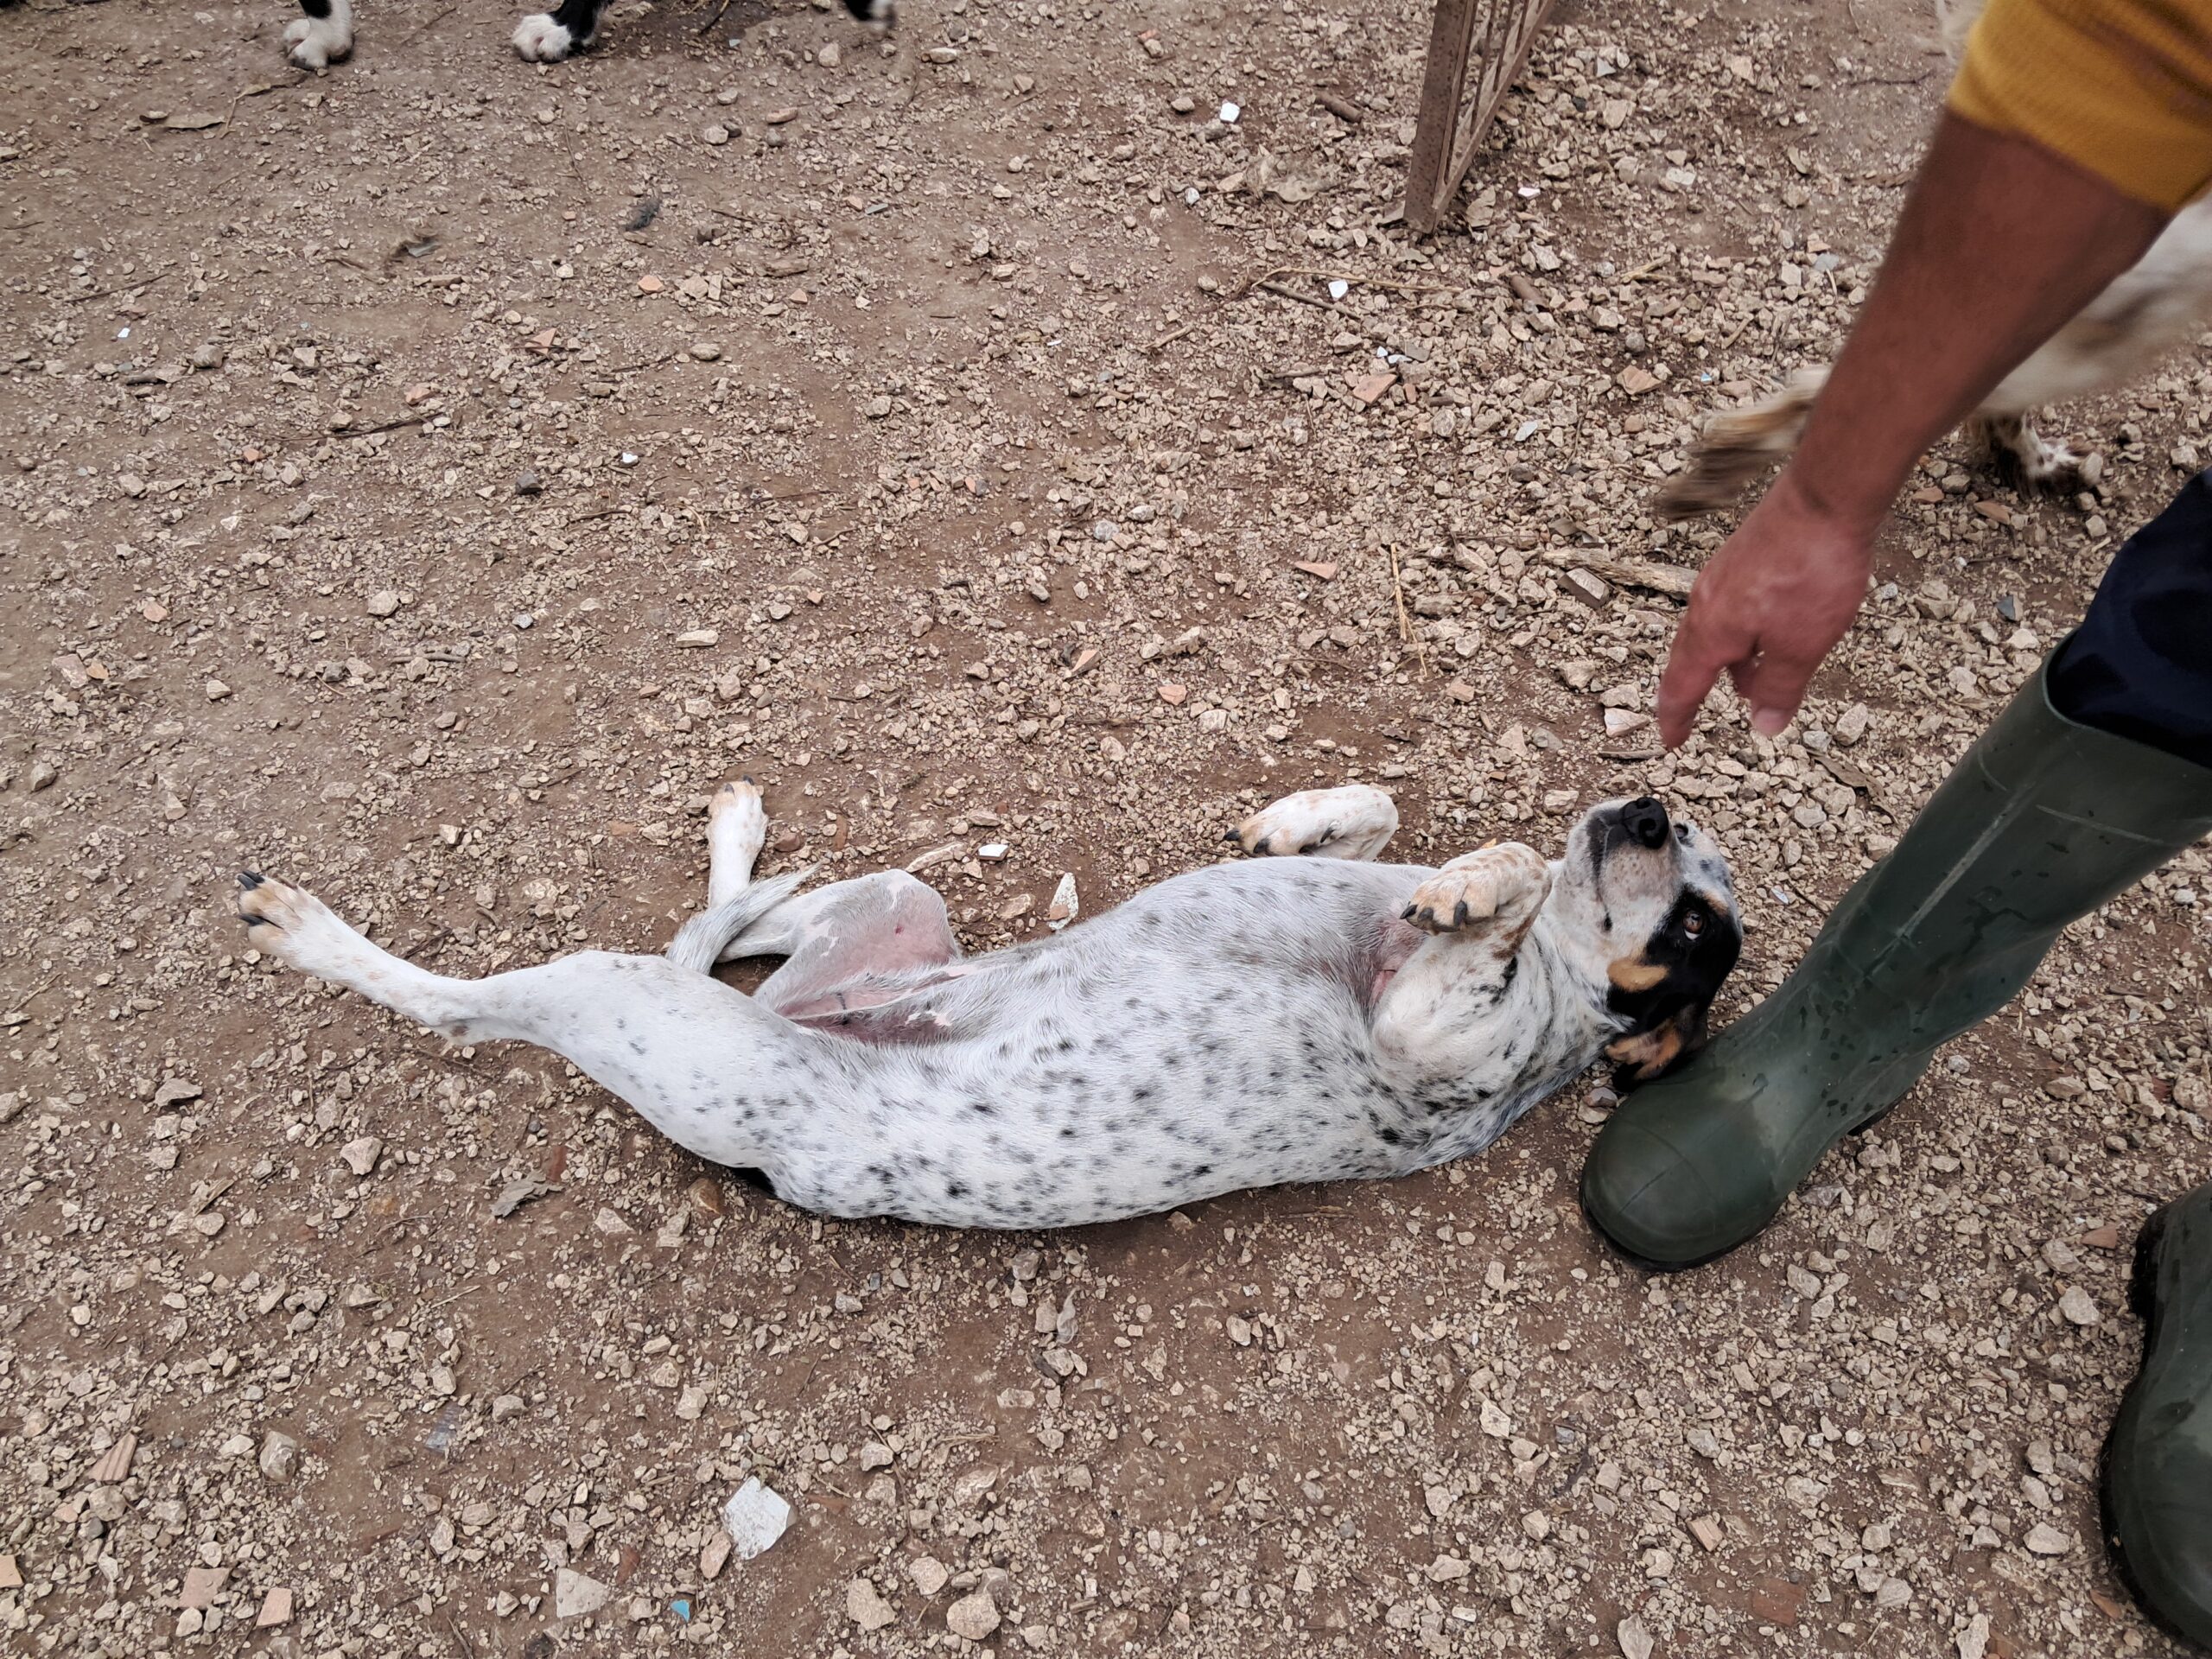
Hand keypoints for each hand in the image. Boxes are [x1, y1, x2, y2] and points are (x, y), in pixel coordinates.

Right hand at [1654, 468, 1875, 746]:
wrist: (1825, 499)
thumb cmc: (1811, 568)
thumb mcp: (1802, 645)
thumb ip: (1780, 688)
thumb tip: (1764, 726)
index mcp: (1712, 632)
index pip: (1682, 687)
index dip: (1676, 719)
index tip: (1671, 740)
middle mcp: (1706, 604)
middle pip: (1691, 660)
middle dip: (1695, 691)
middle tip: (1691, 716)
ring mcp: (1721, 579)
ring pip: (1713, 634)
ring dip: (1726, 662)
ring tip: (1751, 680)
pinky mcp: (1741, 561)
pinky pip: (1729, 610)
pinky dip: (1740, 635)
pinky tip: (1768, 634)